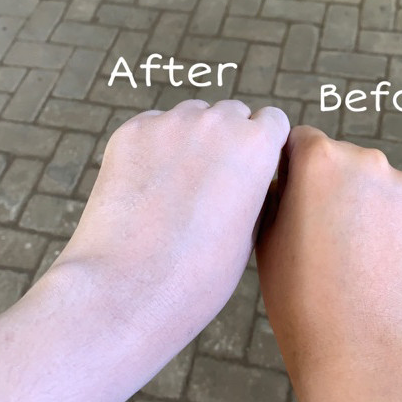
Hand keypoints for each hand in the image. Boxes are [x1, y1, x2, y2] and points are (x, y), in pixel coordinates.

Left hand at [54, 99, 289, 351]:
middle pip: (230, 113)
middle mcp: (216, 123)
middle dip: (227, 138)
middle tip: (211, 181)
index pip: (272, 120)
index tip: (252, 167)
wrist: (129, 287)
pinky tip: (145, 188)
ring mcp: (169, 123)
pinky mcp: (130, 132)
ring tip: (175, 187)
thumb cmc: (197, 274)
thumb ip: (252, 188)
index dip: (264, 144)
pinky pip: (152, 128)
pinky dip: (152, 148)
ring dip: (189, 139)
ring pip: (189, 116)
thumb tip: (243, 173)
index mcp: (256, 146)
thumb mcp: (249, 232)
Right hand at [257, 125, 401, 381]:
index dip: (292, 167)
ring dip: (365, 203)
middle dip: (332, 184)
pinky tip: (380, 260)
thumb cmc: (298, 294)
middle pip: (342, 160)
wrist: (357, 345)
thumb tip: (285, 175)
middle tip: (322, 232)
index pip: (300, 140)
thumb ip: (276, 190)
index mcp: (318, 158)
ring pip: (376, 183)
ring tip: (354, 253)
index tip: (291, 197)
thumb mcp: (264, 233)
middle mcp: (366, 159)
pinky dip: (395, 225)